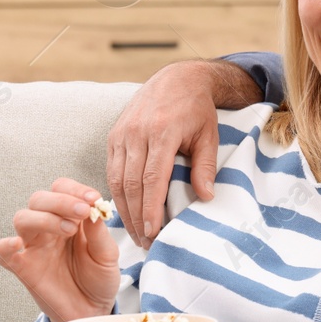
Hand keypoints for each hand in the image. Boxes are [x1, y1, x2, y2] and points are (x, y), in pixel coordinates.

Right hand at [0, 178, 119, 321]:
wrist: (91, 311)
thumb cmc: (98, 279)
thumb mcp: (107, 255)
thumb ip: (99, 233)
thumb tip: (94, 208)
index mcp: (69, 218)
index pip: (62, 189)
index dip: (75, 189)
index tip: (93, 199)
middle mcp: (48, 228)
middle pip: (39, 198)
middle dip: (61, 201)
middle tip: (82, 212)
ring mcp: (33, 246)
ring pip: (22, 218)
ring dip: (44, 217)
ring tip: (68, 230)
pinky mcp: (22, 267)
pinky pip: (1, 252)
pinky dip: (4, 245)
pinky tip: (18, 245)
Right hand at [106, 62, 221, 248]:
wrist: (177, 78)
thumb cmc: (197, 109)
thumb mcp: (209, 135)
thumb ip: (205, 166)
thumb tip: (206, 197)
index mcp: (162, 131)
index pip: (152, 179)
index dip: (150, 208)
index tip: (153, 232)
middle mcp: (137, 132)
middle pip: (132, 184)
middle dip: (137, 217)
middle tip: (146, 243)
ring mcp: (122, 133)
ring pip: (117, 180)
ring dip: (125, 210)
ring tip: (137, 234)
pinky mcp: (114, 135)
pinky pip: (111, 170)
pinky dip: (117, 194)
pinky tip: (126, 212)